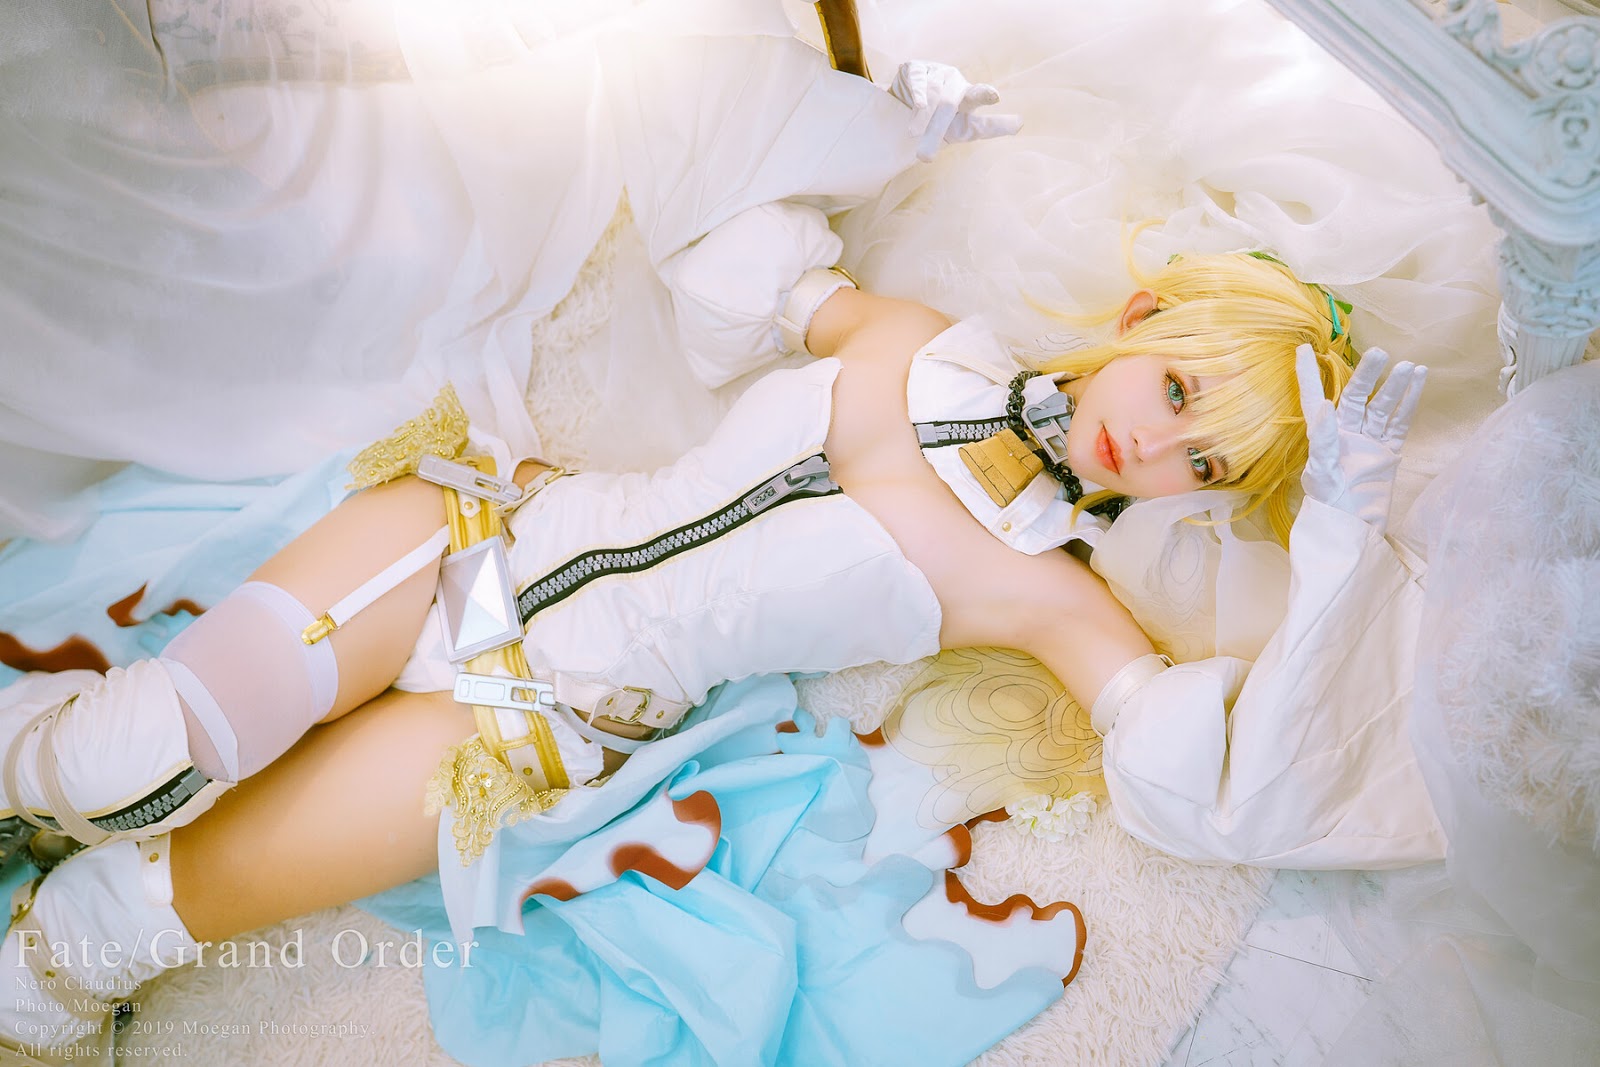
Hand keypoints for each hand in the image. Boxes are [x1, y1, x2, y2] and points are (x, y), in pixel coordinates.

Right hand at [888, 60, 1021, 161]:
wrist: (908, 108)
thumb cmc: (945, 120)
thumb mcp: (967, 128)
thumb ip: (991, 127)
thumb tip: (1021, 123)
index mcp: (969, 95)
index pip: (978, 95)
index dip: (985, 94)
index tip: (994, 96)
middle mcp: (954, 81)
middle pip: (948, 104)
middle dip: (936, 129)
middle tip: (925, 156)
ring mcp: (935, 72)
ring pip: (930, 94)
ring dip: (921, 117)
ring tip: (913, 133)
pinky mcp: (916, 68)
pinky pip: (918, 79)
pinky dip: (918, 91)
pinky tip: (918, 103)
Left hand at [1296, 345, 1425, 535]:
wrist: (1354, 529)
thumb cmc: (1329, 504)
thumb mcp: (1322, 472)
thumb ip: (1323, 440)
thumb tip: (1324, 405)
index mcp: (1322, 436)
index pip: (1313, 398)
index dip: (1308, 375)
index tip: (1303, 348)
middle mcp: (1344, 433)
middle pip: (1356, 396)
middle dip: (1367, 375)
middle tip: (1380, 353)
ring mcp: (1368, 440)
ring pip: (1382, 406)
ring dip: (1394, 386)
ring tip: (1407, 366)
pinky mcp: (1389, 451)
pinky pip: (1400, 421)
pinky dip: (1409, 401)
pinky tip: (1418, 380)